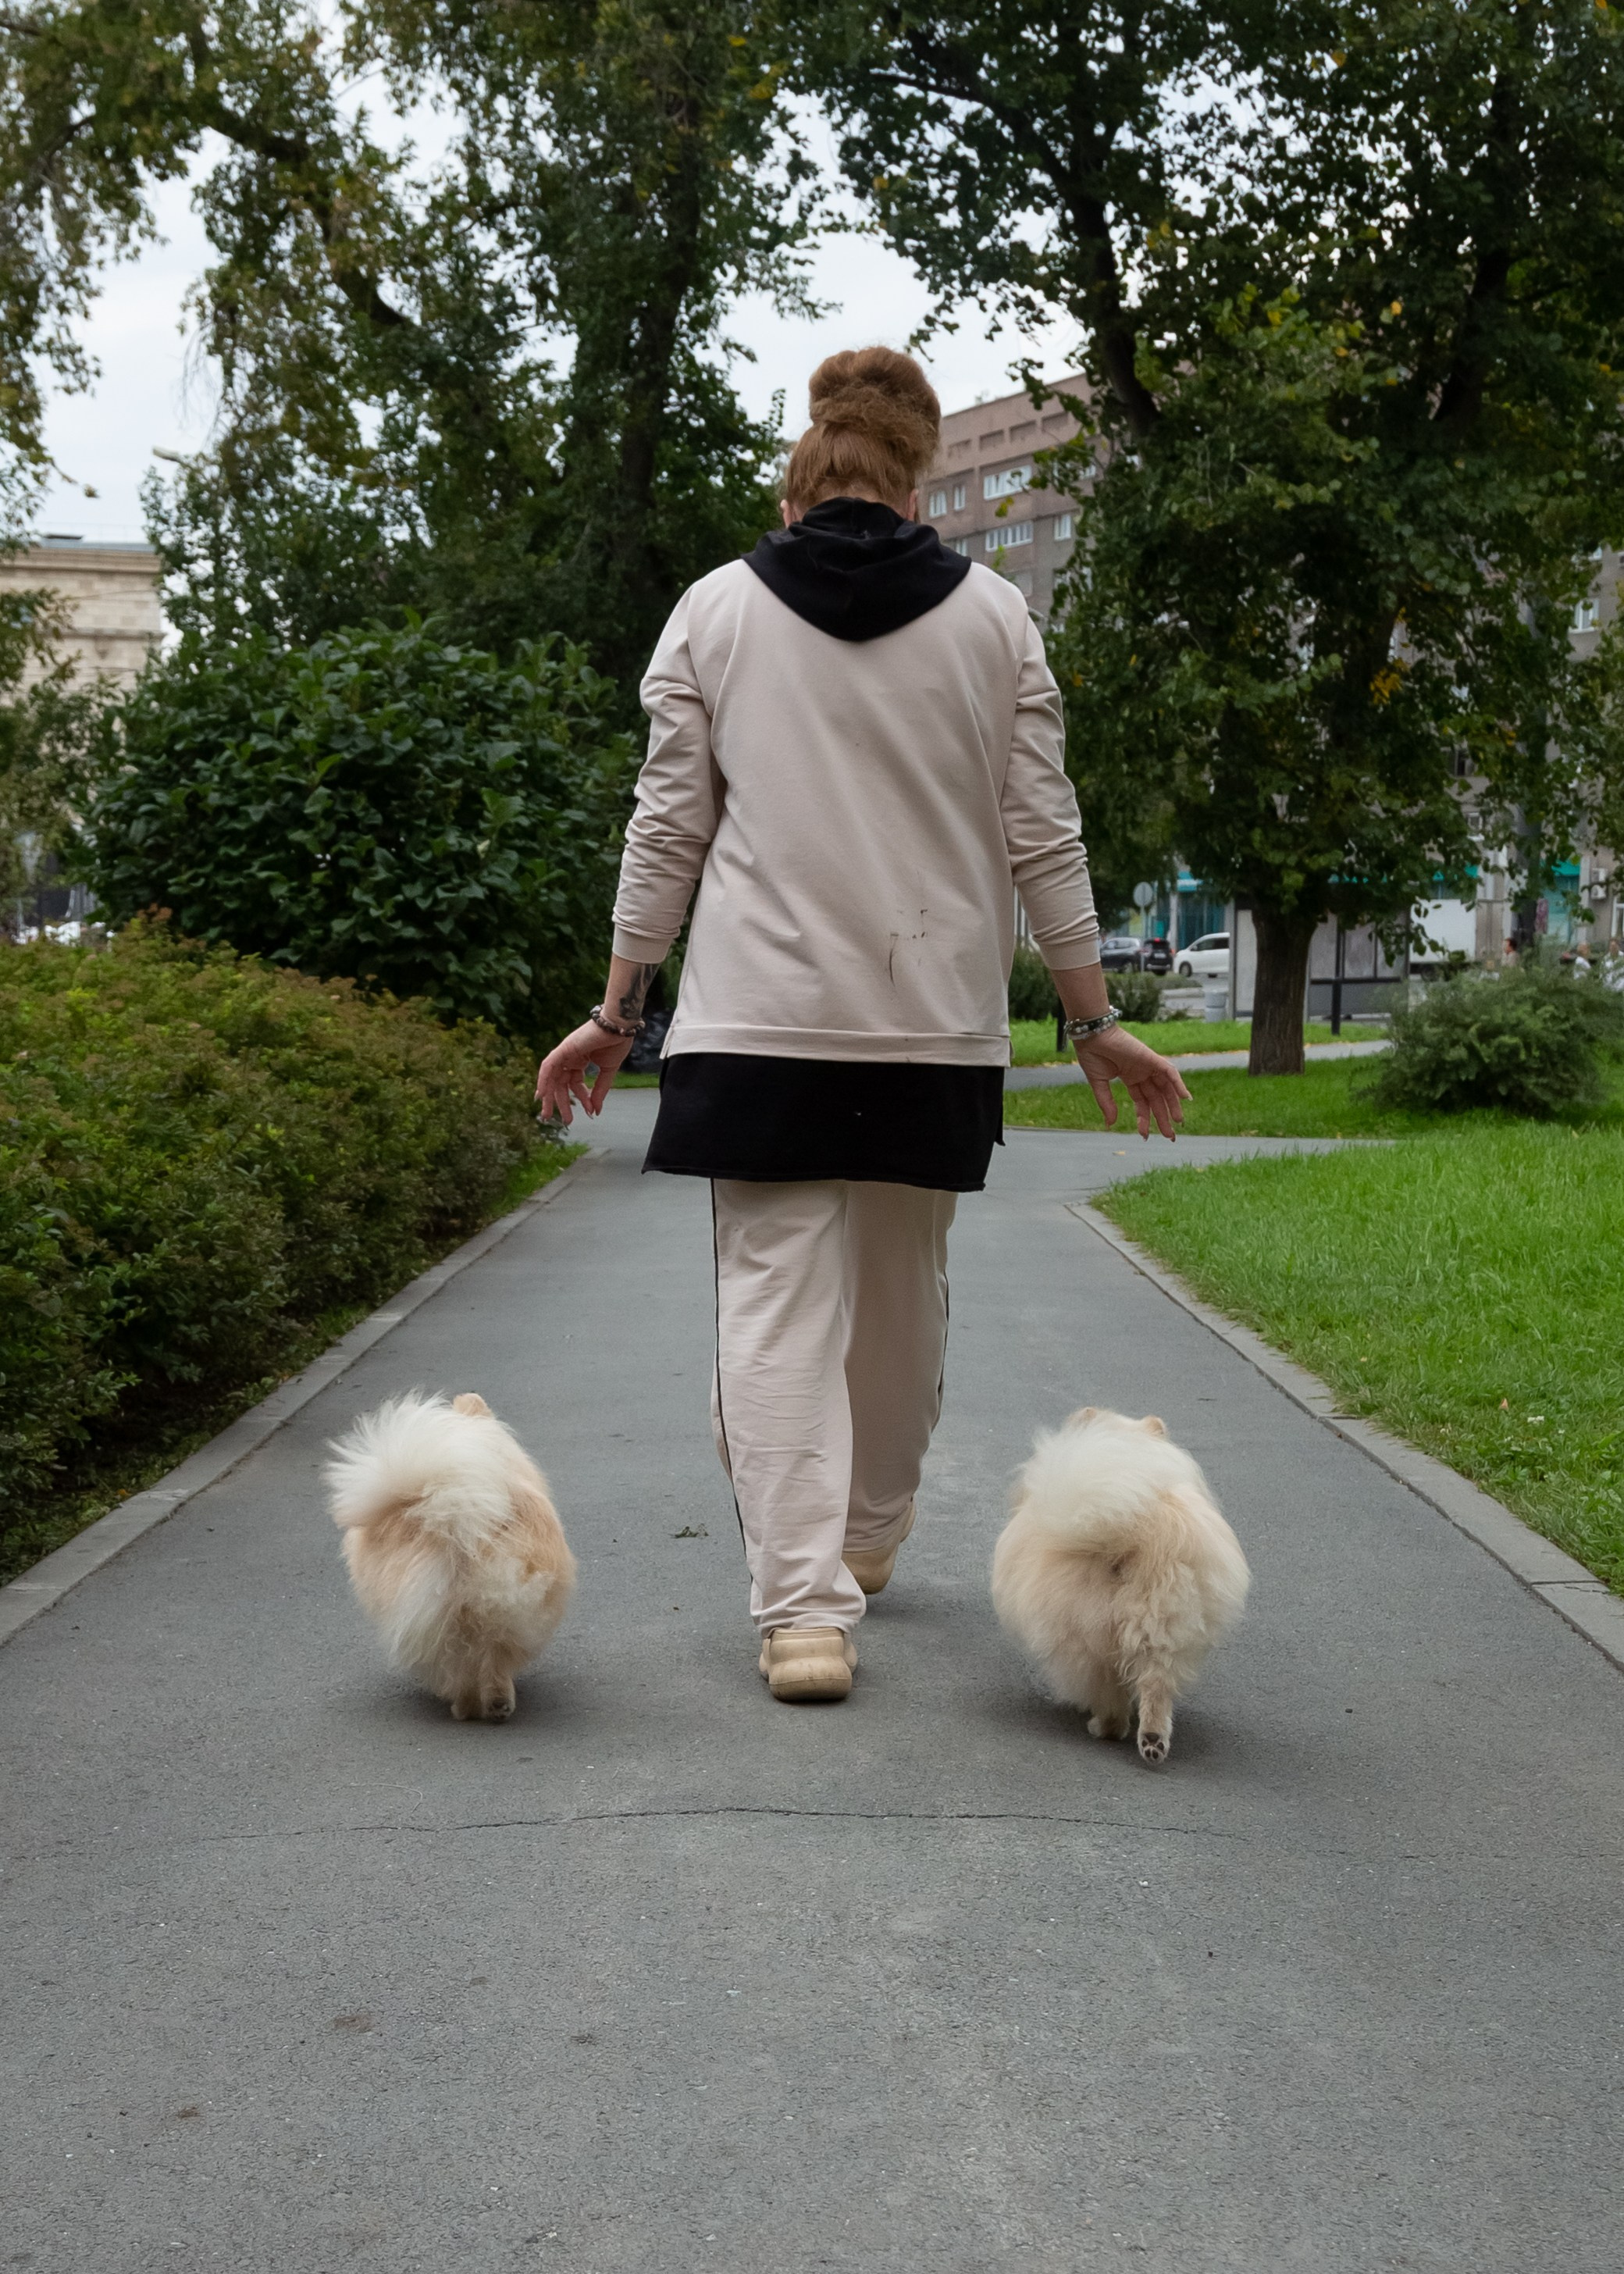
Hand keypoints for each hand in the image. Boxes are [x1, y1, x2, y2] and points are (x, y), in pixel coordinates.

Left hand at [536, 1020, 634, 1125]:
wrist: (620, 1026)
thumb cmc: (616, 1042)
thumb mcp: (608, 1071)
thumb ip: (600, 1090)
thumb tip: (595, 1111)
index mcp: (580, 1060)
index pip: (576, 1084)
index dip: (582, 1099)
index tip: (589, 1112)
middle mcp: (570, 1058)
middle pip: (560, 1083)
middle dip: (560, 1103)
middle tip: (563, 1121)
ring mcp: (565, 1053)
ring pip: (551, 1078)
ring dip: (548, 1097)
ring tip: (547, 1114)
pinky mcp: (563, 1048)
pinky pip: (548, 1066)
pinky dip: (543, 1080)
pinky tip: (541, 1095)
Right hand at [1073, 1025, 1189, 1139]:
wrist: (1091, 1035)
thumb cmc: (1092, 1055)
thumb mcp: (1099, 1084)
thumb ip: (1107, 1103)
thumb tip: (1111, 1124)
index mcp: (1130, 1078)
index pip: (1141, 1102)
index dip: (1144, 1119)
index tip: (1144, 1136)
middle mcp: (1142, 1073)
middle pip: (1157, 1098)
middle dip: (1163, 1117)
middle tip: (1170, 1136)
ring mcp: (1148, 1066)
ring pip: (1166, 1088)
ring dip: (1174, 1105)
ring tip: (1178, 1122)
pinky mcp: (1151, 1058)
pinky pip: (1169, 1072)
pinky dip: (1179, 1084)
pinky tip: (1185, 1098)